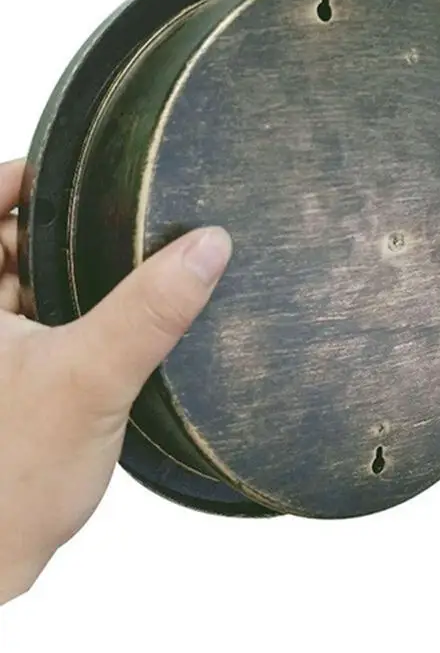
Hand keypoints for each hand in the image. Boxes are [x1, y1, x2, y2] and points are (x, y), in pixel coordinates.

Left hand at [0, 158, 231, 604]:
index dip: (13, 181)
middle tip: (113, 223)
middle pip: (1, 248)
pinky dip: (67, 318)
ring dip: (63, 278)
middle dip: (51, 231)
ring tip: (122, 270)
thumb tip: (206, 247)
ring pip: (19, 291)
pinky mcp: (6, 385)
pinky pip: (34, 330)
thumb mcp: (90, 378)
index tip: (63, 173)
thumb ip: (150, 310)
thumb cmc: (7, 479)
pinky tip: (110, 328)